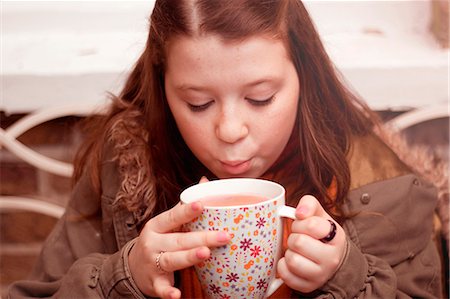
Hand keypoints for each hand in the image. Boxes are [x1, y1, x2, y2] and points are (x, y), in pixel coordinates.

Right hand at [128, 179, 229, 298]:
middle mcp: (152, 243)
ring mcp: (152, 263)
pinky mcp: (153, 283)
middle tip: (223, 236)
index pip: (173, 217)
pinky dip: (168, 292)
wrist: (132, 268)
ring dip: (188, 257)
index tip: (202, 205)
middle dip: (201, 238)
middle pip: (179, 239)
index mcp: (157, 226)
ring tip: (205, 254)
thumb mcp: (166, 223)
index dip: (187, 211)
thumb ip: (185, 206)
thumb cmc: (158, 241)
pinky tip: (177, 294)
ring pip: (171, 260)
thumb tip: (205, 181)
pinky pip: (161, 288)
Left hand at [277, 195, 346, 292]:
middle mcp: (332, 258)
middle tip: (299, 238)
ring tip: (297, 251)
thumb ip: (309, 204)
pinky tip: (291, 262)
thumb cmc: (321, 234)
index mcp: (336, 237)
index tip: (304, 225)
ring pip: (292, 260)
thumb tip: (299, 212)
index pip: (313, 225)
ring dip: (289, 252)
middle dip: (293, 237)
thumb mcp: (319, 215)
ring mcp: (320, 275)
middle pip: (299, 242)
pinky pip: (286, 275)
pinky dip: (283, 266)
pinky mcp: (308, 286)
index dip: (301, 222)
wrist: (331, 259)